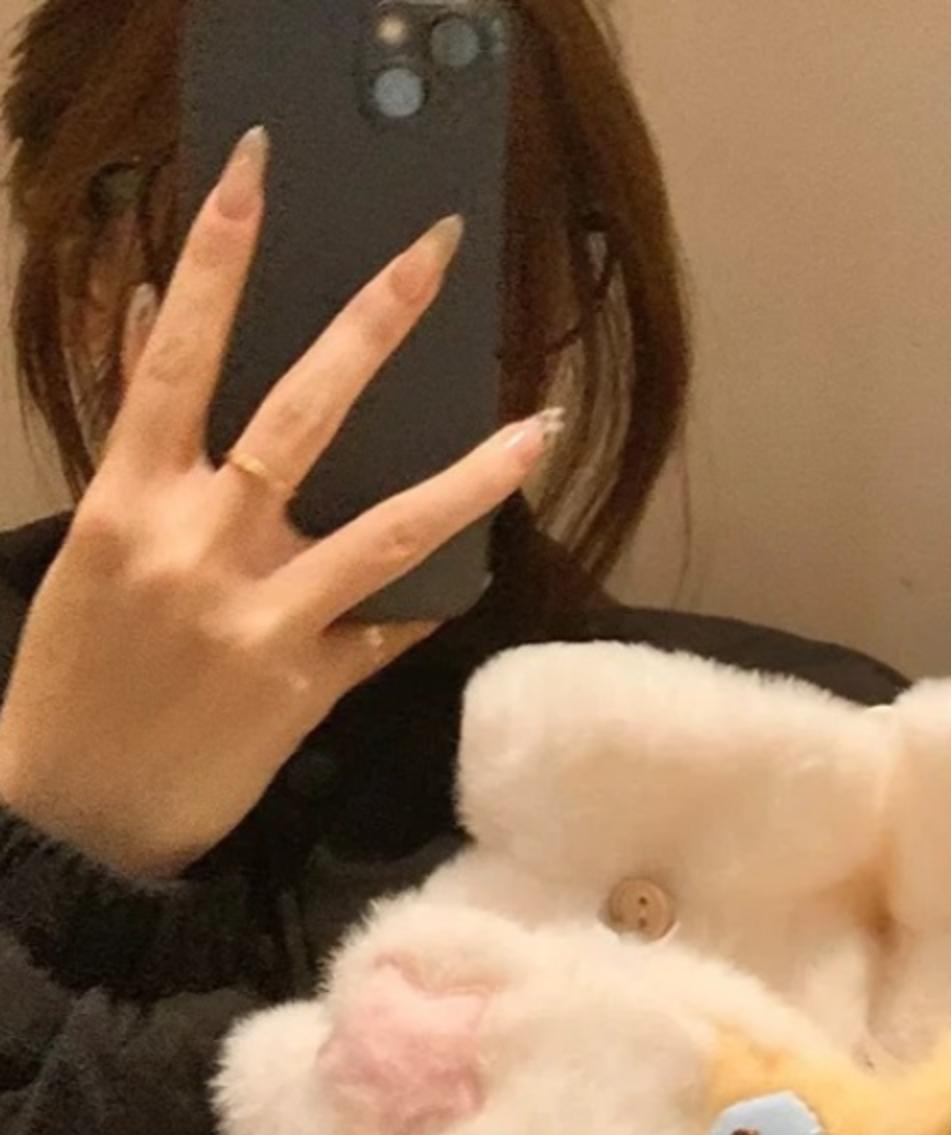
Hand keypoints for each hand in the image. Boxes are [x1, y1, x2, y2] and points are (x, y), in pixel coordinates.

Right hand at [0, 125, 560, 878]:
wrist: (74, 811)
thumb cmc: (78, 669)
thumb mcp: (88, 545)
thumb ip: (137, 438)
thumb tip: (153, 317)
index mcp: (128, 501)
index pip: (177, 356)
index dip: (214, 258)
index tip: (257, 169)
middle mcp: (199, 546)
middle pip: (303, 413)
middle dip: (375, 322)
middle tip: (440, 249)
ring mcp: (262, 617)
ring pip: (388, 528)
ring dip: (472, 474)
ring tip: (540, 426)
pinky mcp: (308, 684)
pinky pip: (395, 627)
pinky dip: (439, 593)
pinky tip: (489, 562)